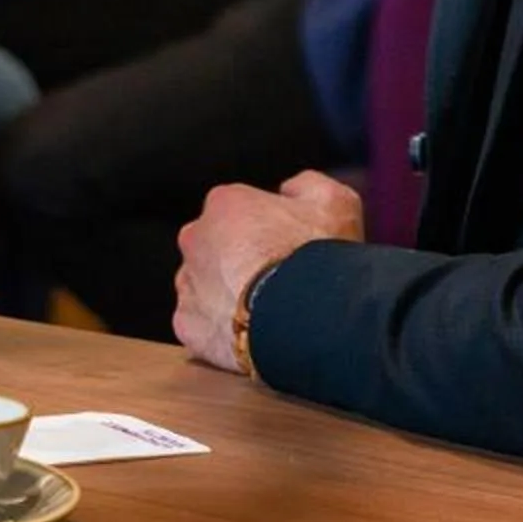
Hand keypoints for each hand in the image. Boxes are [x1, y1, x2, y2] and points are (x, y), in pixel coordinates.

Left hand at [172, 170, 363, 372]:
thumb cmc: (319, 259)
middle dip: (238, 262)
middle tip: (275, 283)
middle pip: (214, 248)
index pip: (237, 212)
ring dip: (226, 296)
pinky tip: (249, 335)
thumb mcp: (334, 202)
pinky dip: (220, 332)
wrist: (310, 320)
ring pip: (203, 287)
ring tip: (265, 314)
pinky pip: (200, 326)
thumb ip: (306, 186)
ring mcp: (188, 284)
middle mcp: (195, 239)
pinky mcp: (188, 326)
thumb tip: (291, 190)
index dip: (264, 232)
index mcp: (225, 203)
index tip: (285, 249)